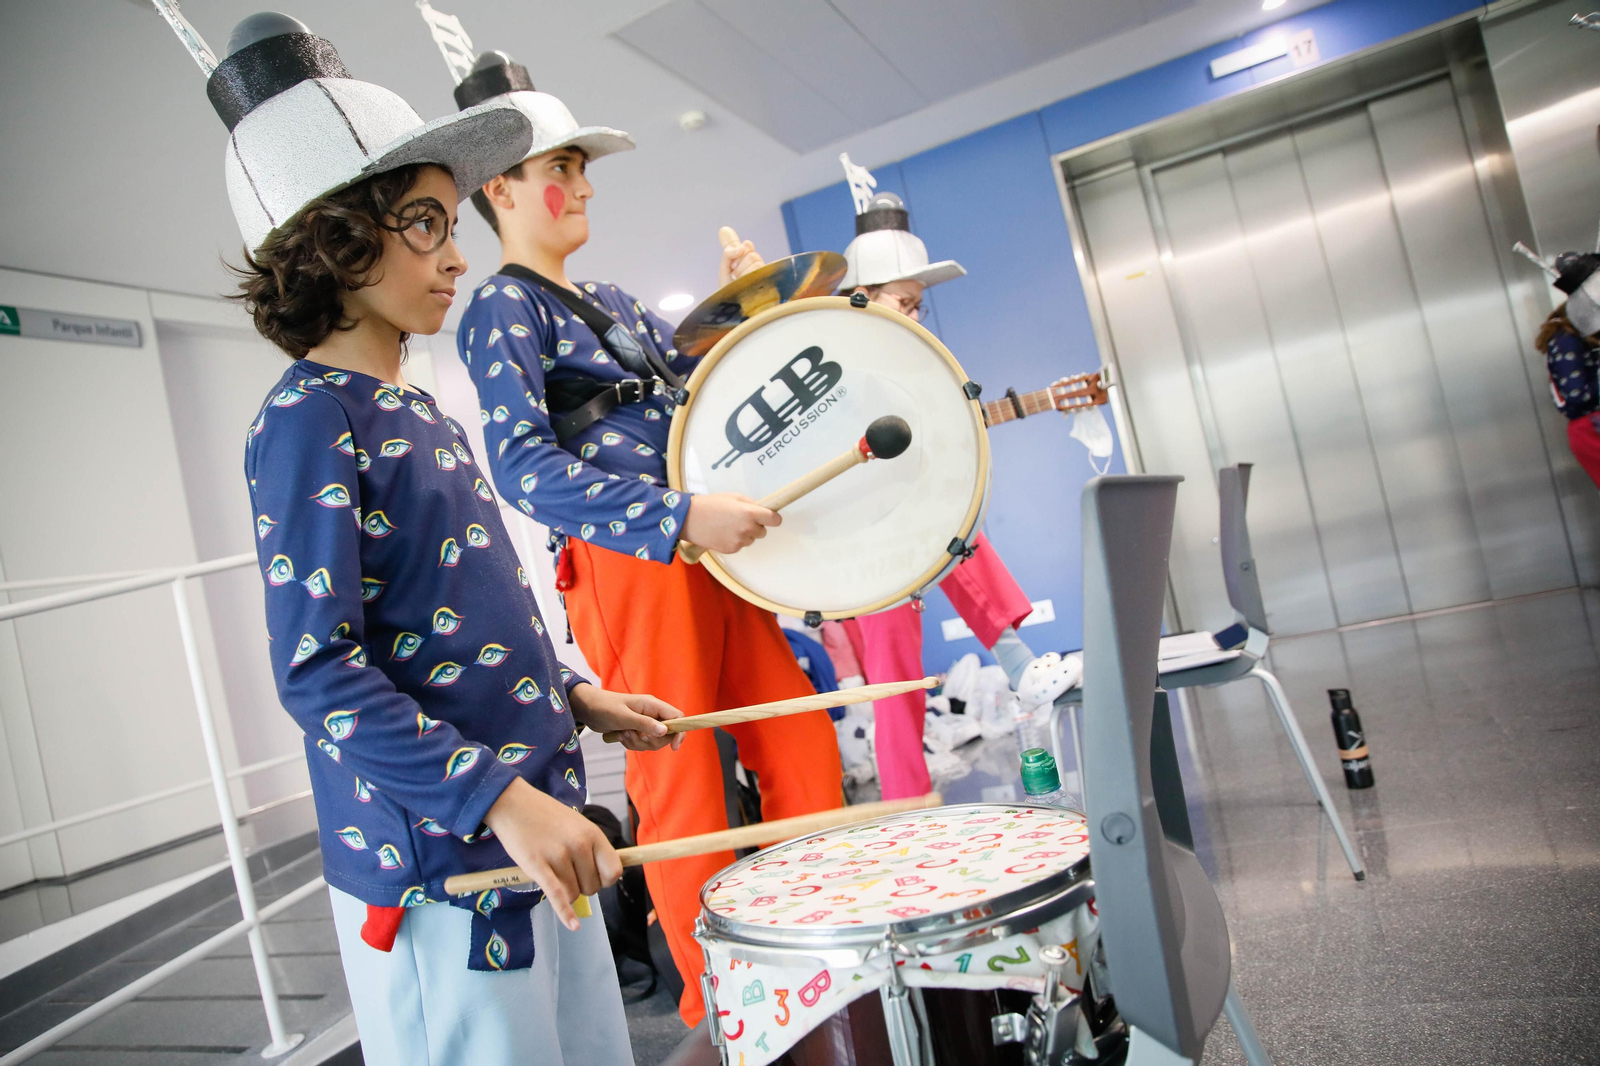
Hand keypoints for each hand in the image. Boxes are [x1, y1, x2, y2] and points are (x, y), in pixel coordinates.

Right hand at [482, 777, 618, 930]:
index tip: (595, 877)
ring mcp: (558, 855)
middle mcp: (579, 845)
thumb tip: (607, 875)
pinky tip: (573, 925)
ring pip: (573, 893)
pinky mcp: (537, 866)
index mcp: (592, 834)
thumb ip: (591, 847)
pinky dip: (565, 913)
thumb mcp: (577, 825)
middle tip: (565, 871)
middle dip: (581, 885)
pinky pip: (557, 895)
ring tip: (552, 871)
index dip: (605, 880)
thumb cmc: (546, 816)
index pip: (613, 871)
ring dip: (564, 890)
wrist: (513, 803)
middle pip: (592, 887)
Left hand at [569, 683, 683, 750]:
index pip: (677, 717)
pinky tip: (620, 736)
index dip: (679, 732)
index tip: (673, 747)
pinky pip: (642, 744)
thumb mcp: (624, 717)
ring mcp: (644, 722)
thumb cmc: (604, 707)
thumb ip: (645, 724)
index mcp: (652, 705)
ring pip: (653, 742)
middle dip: (650, 741)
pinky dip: (631, 744)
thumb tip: (665, 731)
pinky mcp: (637, 730)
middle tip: (634, 735)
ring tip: (623, 733)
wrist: (587, 708)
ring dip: (637, 743)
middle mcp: (651, 713)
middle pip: (666, 735)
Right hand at [683, 492, 780, 553]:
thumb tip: (763, 509)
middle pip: (763, 531)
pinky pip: (741, 545)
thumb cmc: (711, 504)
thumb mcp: (733, 497)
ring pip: (751, 539)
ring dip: (745, 533)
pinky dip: (735, 540)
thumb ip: (751, 504)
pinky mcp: (732, 550)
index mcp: (750, 513)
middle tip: (740, 519)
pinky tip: (723, 532)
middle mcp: (747, 529)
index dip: (773, 518)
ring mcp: (740, 541)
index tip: (770, 517)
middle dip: (756, 525)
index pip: (775, 520)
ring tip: (728, 525)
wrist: (689, 519)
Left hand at [719, 237, 764, 286]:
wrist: (731, 307)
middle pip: (752, 254)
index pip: (748, 246)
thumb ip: (729, 254)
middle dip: (740, 264)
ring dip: (743, 272)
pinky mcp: (768, 281)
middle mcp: (757, 266)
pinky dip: (748, 275)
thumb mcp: (724, 269)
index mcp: (746, 261)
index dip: (742, 249)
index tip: (733, 262)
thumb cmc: (728, 289)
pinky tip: (746, 285)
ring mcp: (763, 274)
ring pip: (756, 262)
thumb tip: (742, 247)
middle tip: (734, 275)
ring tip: (739, 282)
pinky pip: (759, 270)